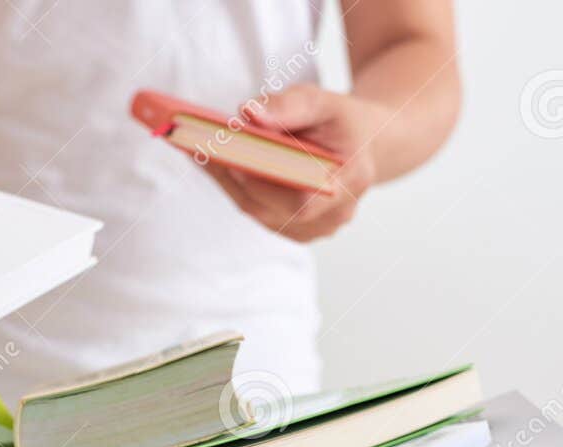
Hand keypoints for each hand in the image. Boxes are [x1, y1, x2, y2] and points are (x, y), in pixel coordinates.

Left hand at [203, 84, 383, 241]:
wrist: (364, 145)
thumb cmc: (344, 123)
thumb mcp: (325, 101)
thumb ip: (289, 105)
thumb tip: (248, 113)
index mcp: (351, 181)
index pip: (301, 199)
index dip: (264, 184)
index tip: (234, 160)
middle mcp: (335, 214)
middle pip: (272, 208)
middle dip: (235, 176)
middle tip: (199, 146)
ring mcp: (315, 229)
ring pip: (260, 211)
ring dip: (228, 181)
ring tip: (198, 149)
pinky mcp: (295, 230)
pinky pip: (258, 211)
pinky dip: (236, 186)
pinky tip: (216, 161)